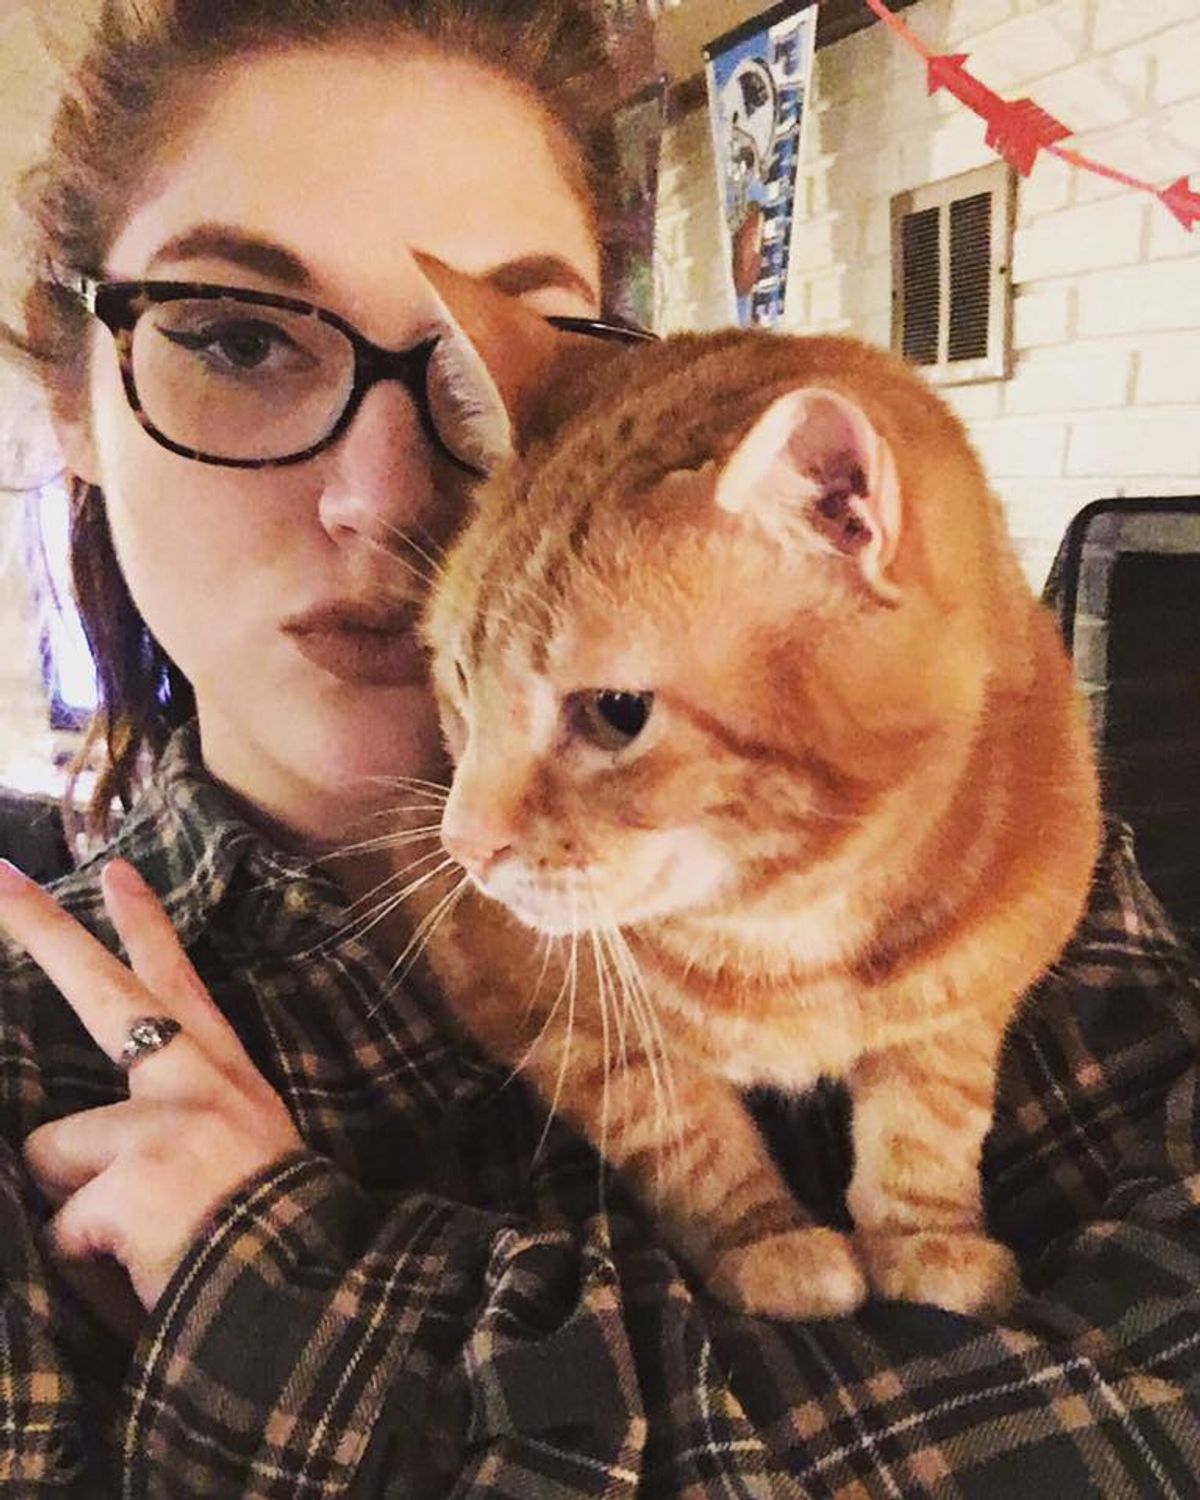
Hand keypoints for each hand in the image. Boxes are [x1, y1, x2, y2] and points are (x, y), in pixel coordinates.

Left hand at [0, 858, 302, 1314]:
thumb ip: (176, 1125)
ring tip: (141, 1240)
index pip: (182, 986)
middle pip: (107, 989)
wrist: (314, 1295)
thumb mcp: (241, 1156)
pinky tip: (138, 1267)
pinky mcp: (134, 1171)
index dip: (147, 926)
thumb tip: (82, 1134)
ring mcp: (166, 1119)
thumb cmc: (266, 1235)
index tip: (118, 872)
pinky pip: (62, 1220)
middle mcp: (197, 1081)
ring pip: (55, 1147)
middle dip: (42, 928)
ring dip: (77, 1201)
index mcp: (225, 1078)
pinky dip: (83, 1255)